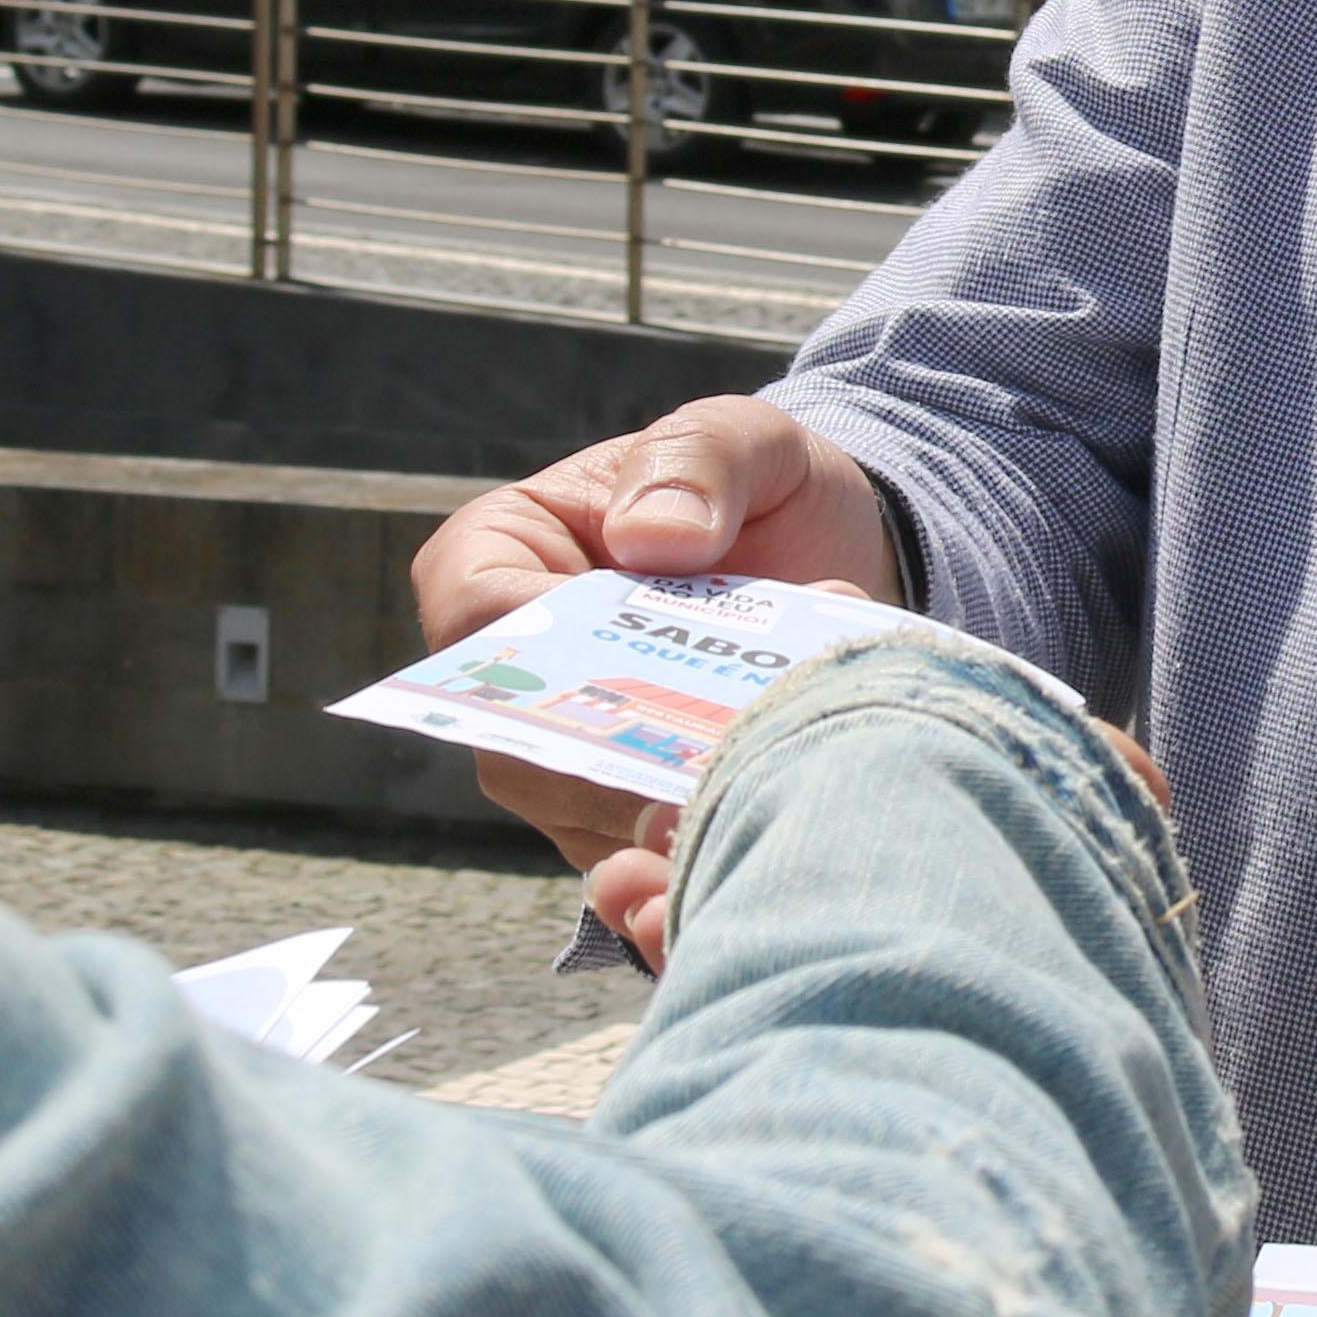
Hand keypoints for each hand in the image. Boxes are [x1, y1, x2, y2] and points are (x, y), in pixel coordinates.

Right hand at [407, 397, 897, 875]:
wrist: (840, 560)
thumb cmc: (762, 487)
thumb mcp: (743, 440)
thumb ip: (695, 463)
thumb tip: (649, 537)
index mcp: (502, 553)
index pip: (475, 617)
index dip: (534, 657)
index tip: (627, 675)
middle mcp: (514, 669)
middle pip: (518, 745)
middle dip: (608, 769)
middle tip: (697, 786)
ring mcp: (565, 753)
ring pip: (578, 820)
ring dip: (659, 827)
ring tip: (748, 812)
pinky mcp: (627, 815)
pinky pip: (634, 867)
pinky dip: (686, 875)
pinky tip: (746, 870)